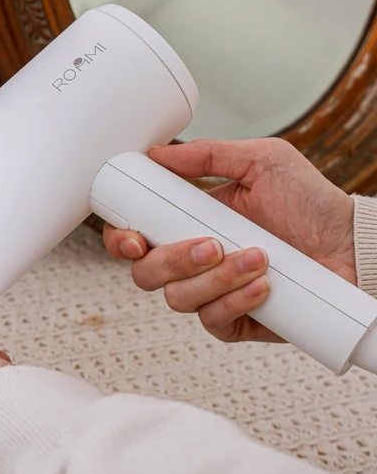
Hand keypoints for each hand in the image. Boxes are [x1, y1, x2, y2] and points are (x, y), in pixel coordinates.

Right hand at [104, 138, 355, 342]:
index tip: (135, 238)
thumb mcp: (261, 161)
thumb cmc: (309, 202)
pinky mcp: (234, 319)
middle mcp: (193, 260)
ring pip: (177, 298)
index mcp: (187, 221)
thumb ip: (207, 155)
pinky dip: (235, 302)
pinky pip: (212, 320)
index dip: (122, 240)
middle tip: (210, 244)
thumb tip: (158, 152)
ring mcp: (211, 291)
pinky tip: (264, 285)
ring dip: (214, 279)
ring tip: (256, 257)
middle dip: (172, 260)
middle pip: (146, 273)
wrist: (352, 244)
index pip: (136, 236)